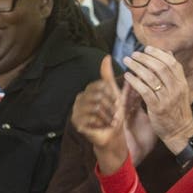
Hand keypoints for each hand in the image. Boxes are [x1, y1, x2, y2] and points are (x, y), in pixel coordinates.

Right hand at [72, 57, 128, 171]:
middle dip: (110, 107)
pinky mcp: (77, 122)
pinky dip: (101, 123)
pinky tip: (102, 126)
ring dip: (107, 116)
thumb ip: (108, 76)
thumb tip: (106, 57)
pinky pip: (91, 118)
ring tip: (109, 120)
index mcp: (87, 90)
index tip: (116, 103)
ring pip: (96, 107)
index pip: (100, 85)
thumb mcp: (114, 93)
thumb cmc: (114, 115)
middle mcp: (79, 99)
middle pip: (98, 96)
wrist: (112, 135)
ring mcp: (76, 111)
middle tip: (113, 114)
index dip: (111, 95)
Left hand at [122, 46, 192, 153]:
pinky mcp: (157, 107)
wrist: (181, 132)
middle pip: (160, 67)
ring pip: (151, 77)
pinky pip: (144, 90)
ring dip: (137, 66)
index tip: (147, 48)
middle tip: (134, 54)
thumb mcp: (180, 90)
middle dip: (145, 58)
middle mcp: (176, 88)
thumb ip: (174, 73)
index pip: (171, 62)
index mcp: (182, 83)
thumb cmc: (177, 111)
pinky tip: (127, 76)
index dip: (158, 53)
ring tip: (128, 61)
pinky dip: (135, 81)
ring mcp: (167, 98)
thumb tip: (169, 53)